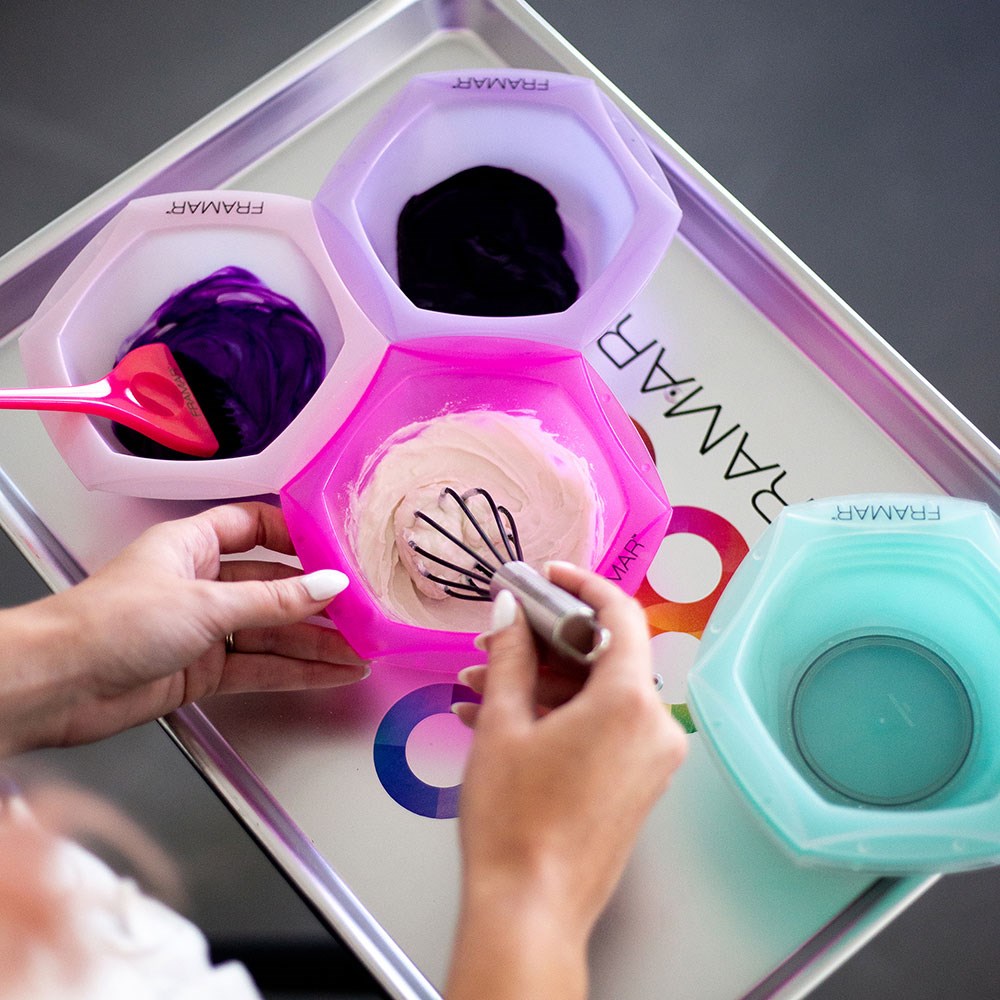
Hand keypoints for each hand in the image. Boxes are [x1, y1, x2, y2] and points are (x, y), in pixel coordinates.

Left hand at [0, 502, 366, 752]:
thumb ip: (274, 601)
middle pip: (270, 586)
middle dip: (315, 602)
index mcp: (191, 545)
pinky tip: (328, 674)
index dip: (294, 536)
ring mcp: (201, 629)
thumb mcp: (205, 603)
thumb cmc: (112, 622)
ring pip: (269, 632)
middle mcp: (199, 583)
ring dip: (313, 644)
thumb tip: (328, 586)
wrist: (58, 685)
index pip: (253, 526)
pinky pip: (258, 666)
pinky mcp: (200, 671)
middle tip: (360, 610)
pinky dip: (293, 671)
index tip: (334, 549)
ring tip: (358, 651)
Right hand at [446, 562, 686, 999]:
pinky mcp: (639, 784)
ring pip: (598, 694)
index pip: (619, 615)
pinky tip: (502, 720)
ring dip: (543, 683)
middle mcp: (655, 727)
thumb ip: (511, 655)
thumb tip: (509, 611)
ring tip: (480, 688)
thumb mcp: (503, 724)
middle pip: (605, 655)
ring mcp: (652, 759)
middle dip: (545, 642)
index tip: (548, 575)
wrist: (530, 910)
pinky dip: (559, 715)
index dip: (581, 585)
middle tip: (498, 638)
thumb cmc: (515, 821)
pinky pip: (603, 727)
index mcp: (629, 702)